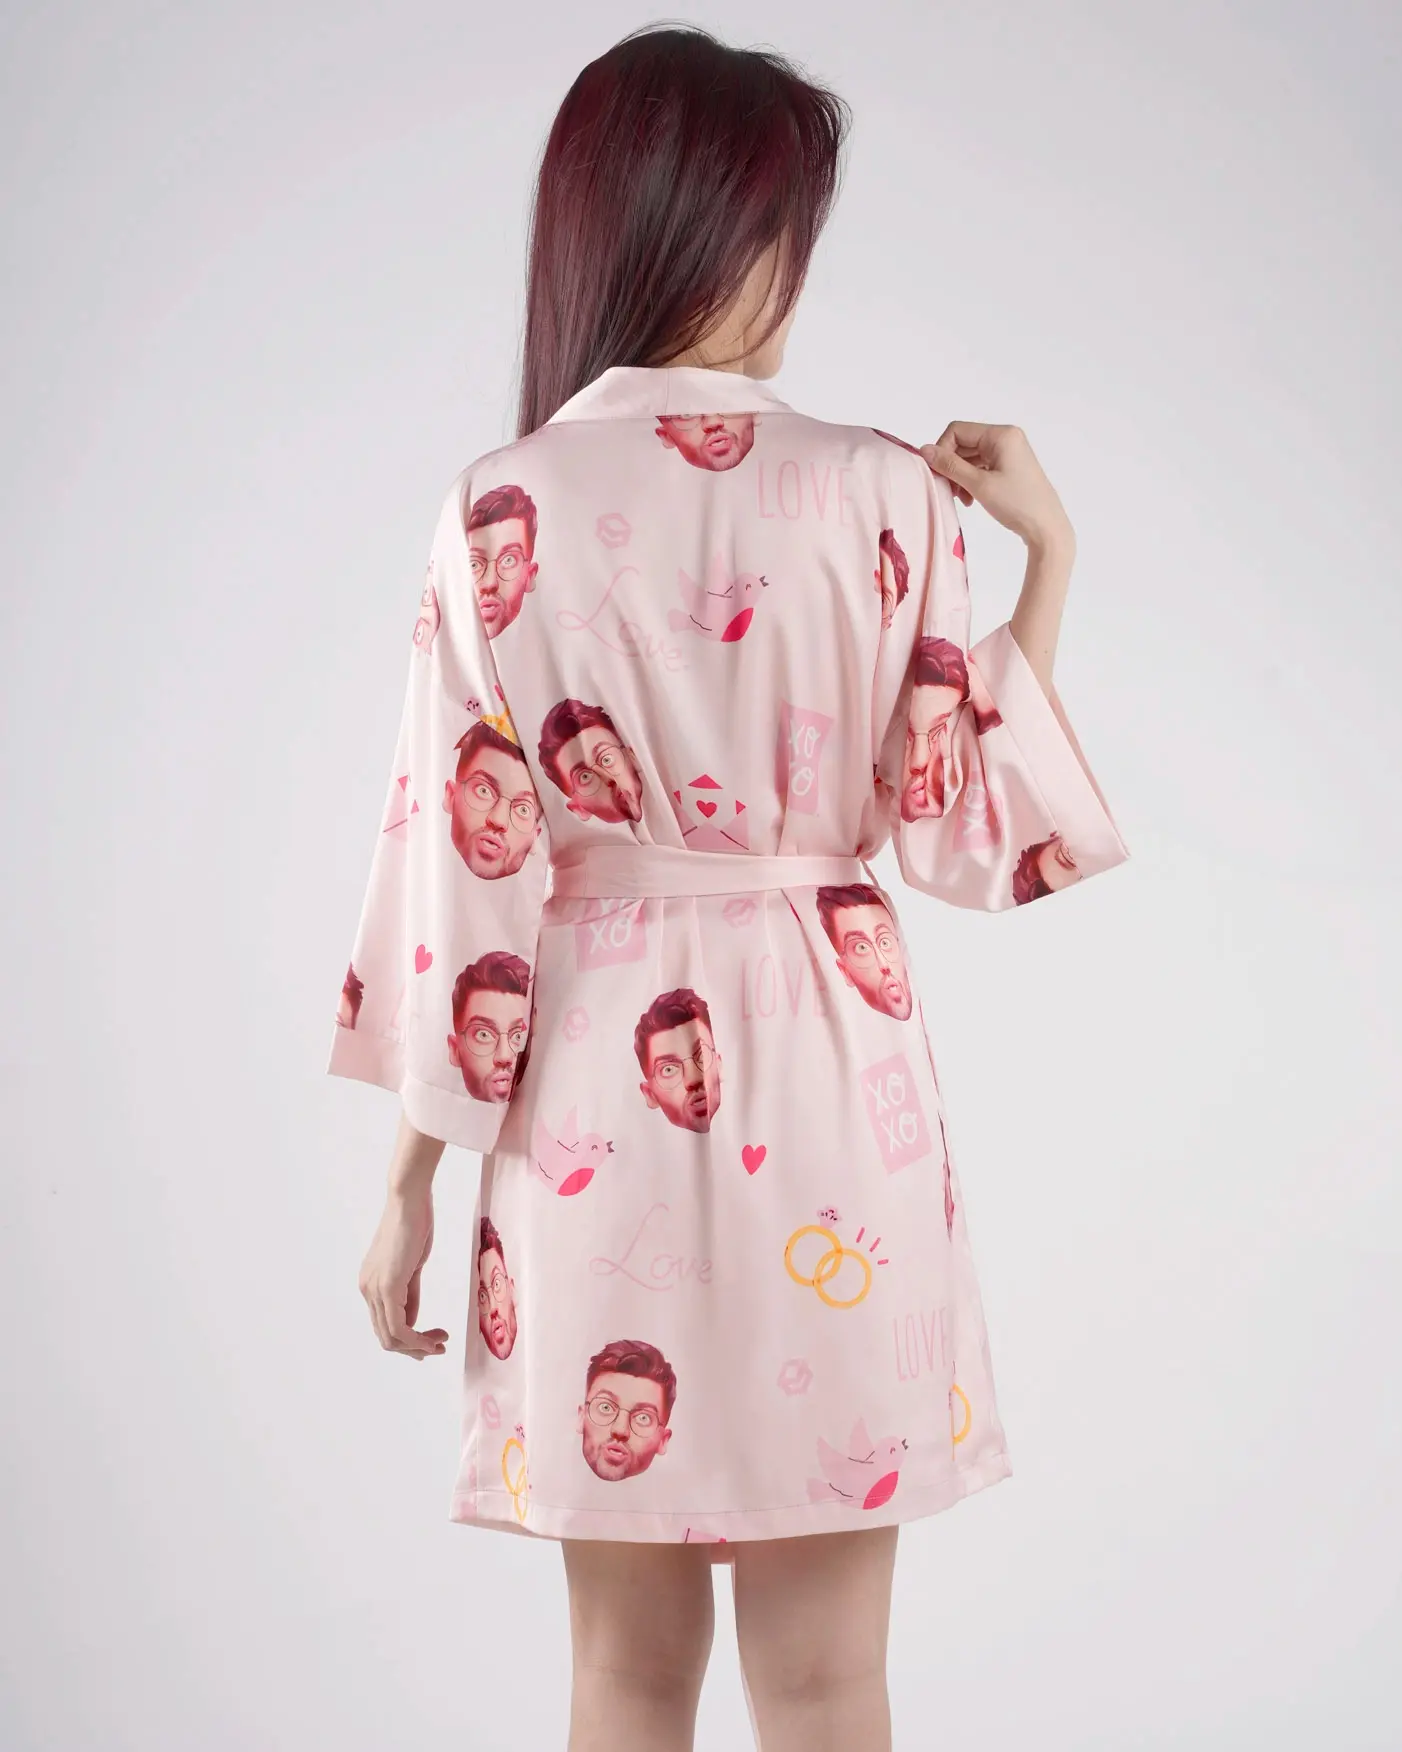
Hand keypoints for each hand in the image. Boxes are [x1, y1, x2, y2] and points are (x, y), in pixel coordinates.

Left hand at [359, 1184, 448, 1360]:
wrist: (409, 1201)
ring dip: (418, 1347)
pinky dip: (417, 1340)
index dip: (409, 1341)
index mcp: (371, 1284)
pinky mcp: (387, 1286)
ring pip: (391, 1337)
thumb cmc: (414, 1225)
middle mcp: (367, 1290)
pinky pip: (399, 1327)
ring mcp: (374, 1289)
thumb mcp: (412, 1267)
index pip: (385, 1326)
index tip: (433, 1341)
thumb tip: (412, 1322)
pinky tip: (433, 1338)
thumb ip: (409, 1294)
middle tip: (439, 1346)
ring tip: (441, 1343)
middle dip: (414, 1349)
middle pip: (386, 1337)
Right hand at [921, 423, 1074, 556]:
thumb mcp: (979, 484)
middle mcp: (1006, 438)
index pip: (957, 431)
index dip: (943, 450)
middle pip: (963, 443)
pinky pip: (981, 466)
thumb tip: (924, 450)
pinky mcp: (1009, 467)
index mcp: (1001, 435)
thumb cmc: (1017, 504)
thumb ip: (950, 465)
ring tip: (962, 498)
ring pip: (970, 457)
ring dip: (960, 476)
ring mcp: (1009, 452)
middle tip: (949, 491)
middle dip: (952, 466)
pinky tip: (971, 498)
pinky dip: (971, 480)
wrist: (1046, 528)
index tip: (939, 475)